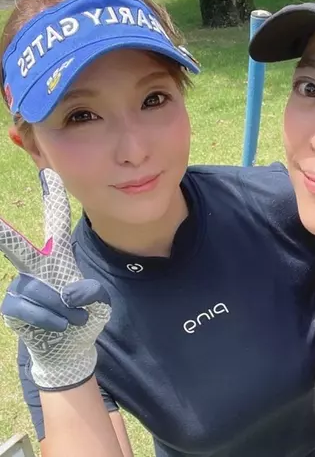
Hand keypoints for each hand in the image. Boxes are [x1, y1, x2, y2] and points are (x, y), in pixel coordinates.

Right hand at [0, 169, 110, 390]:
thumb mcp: (98, 303)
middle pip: (16, 245)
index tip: (50, 174)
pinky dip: (50, 320)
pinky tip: (58, 325)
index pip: (55, 226)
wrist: (67, 348)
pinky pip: (28, 309)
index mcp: (59, 259)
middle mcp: (35, 268)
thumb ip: (90, 294)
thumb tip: (68, 292)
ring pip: (38, 291)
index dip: (53, 201)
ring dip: (62, 310)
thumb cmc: (82, 317)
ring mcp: (20, 287)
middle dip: (1, 231)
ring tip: (71, 319)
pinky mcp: (11, 308)